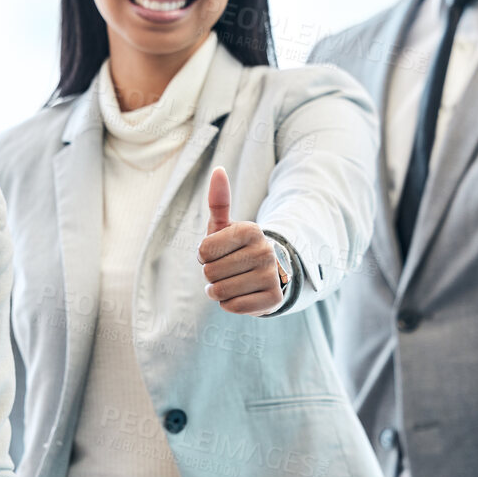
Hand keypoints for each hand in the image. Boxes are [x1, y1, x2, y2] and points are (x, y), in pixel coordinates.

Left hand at [197, 167, 285, 315]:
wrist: (268, 275)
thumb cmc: (237, 248)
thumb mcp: (225, 226)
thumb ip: (218, 201)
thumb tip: (218, 170)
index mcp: (250, 230)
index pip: (203, 251)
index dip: (203, 256)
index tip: (218, 252)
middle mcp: (264, 250)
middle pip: (209, 273)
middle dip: (211, 275)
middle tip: (227, 269)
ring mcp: (272, 275)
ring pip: (219, 292)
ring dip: (218, 291)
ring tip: (233, 282)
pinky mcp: (274, 298)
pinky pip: (233, 306)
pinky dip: (230, 304)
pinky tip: (242, 294)